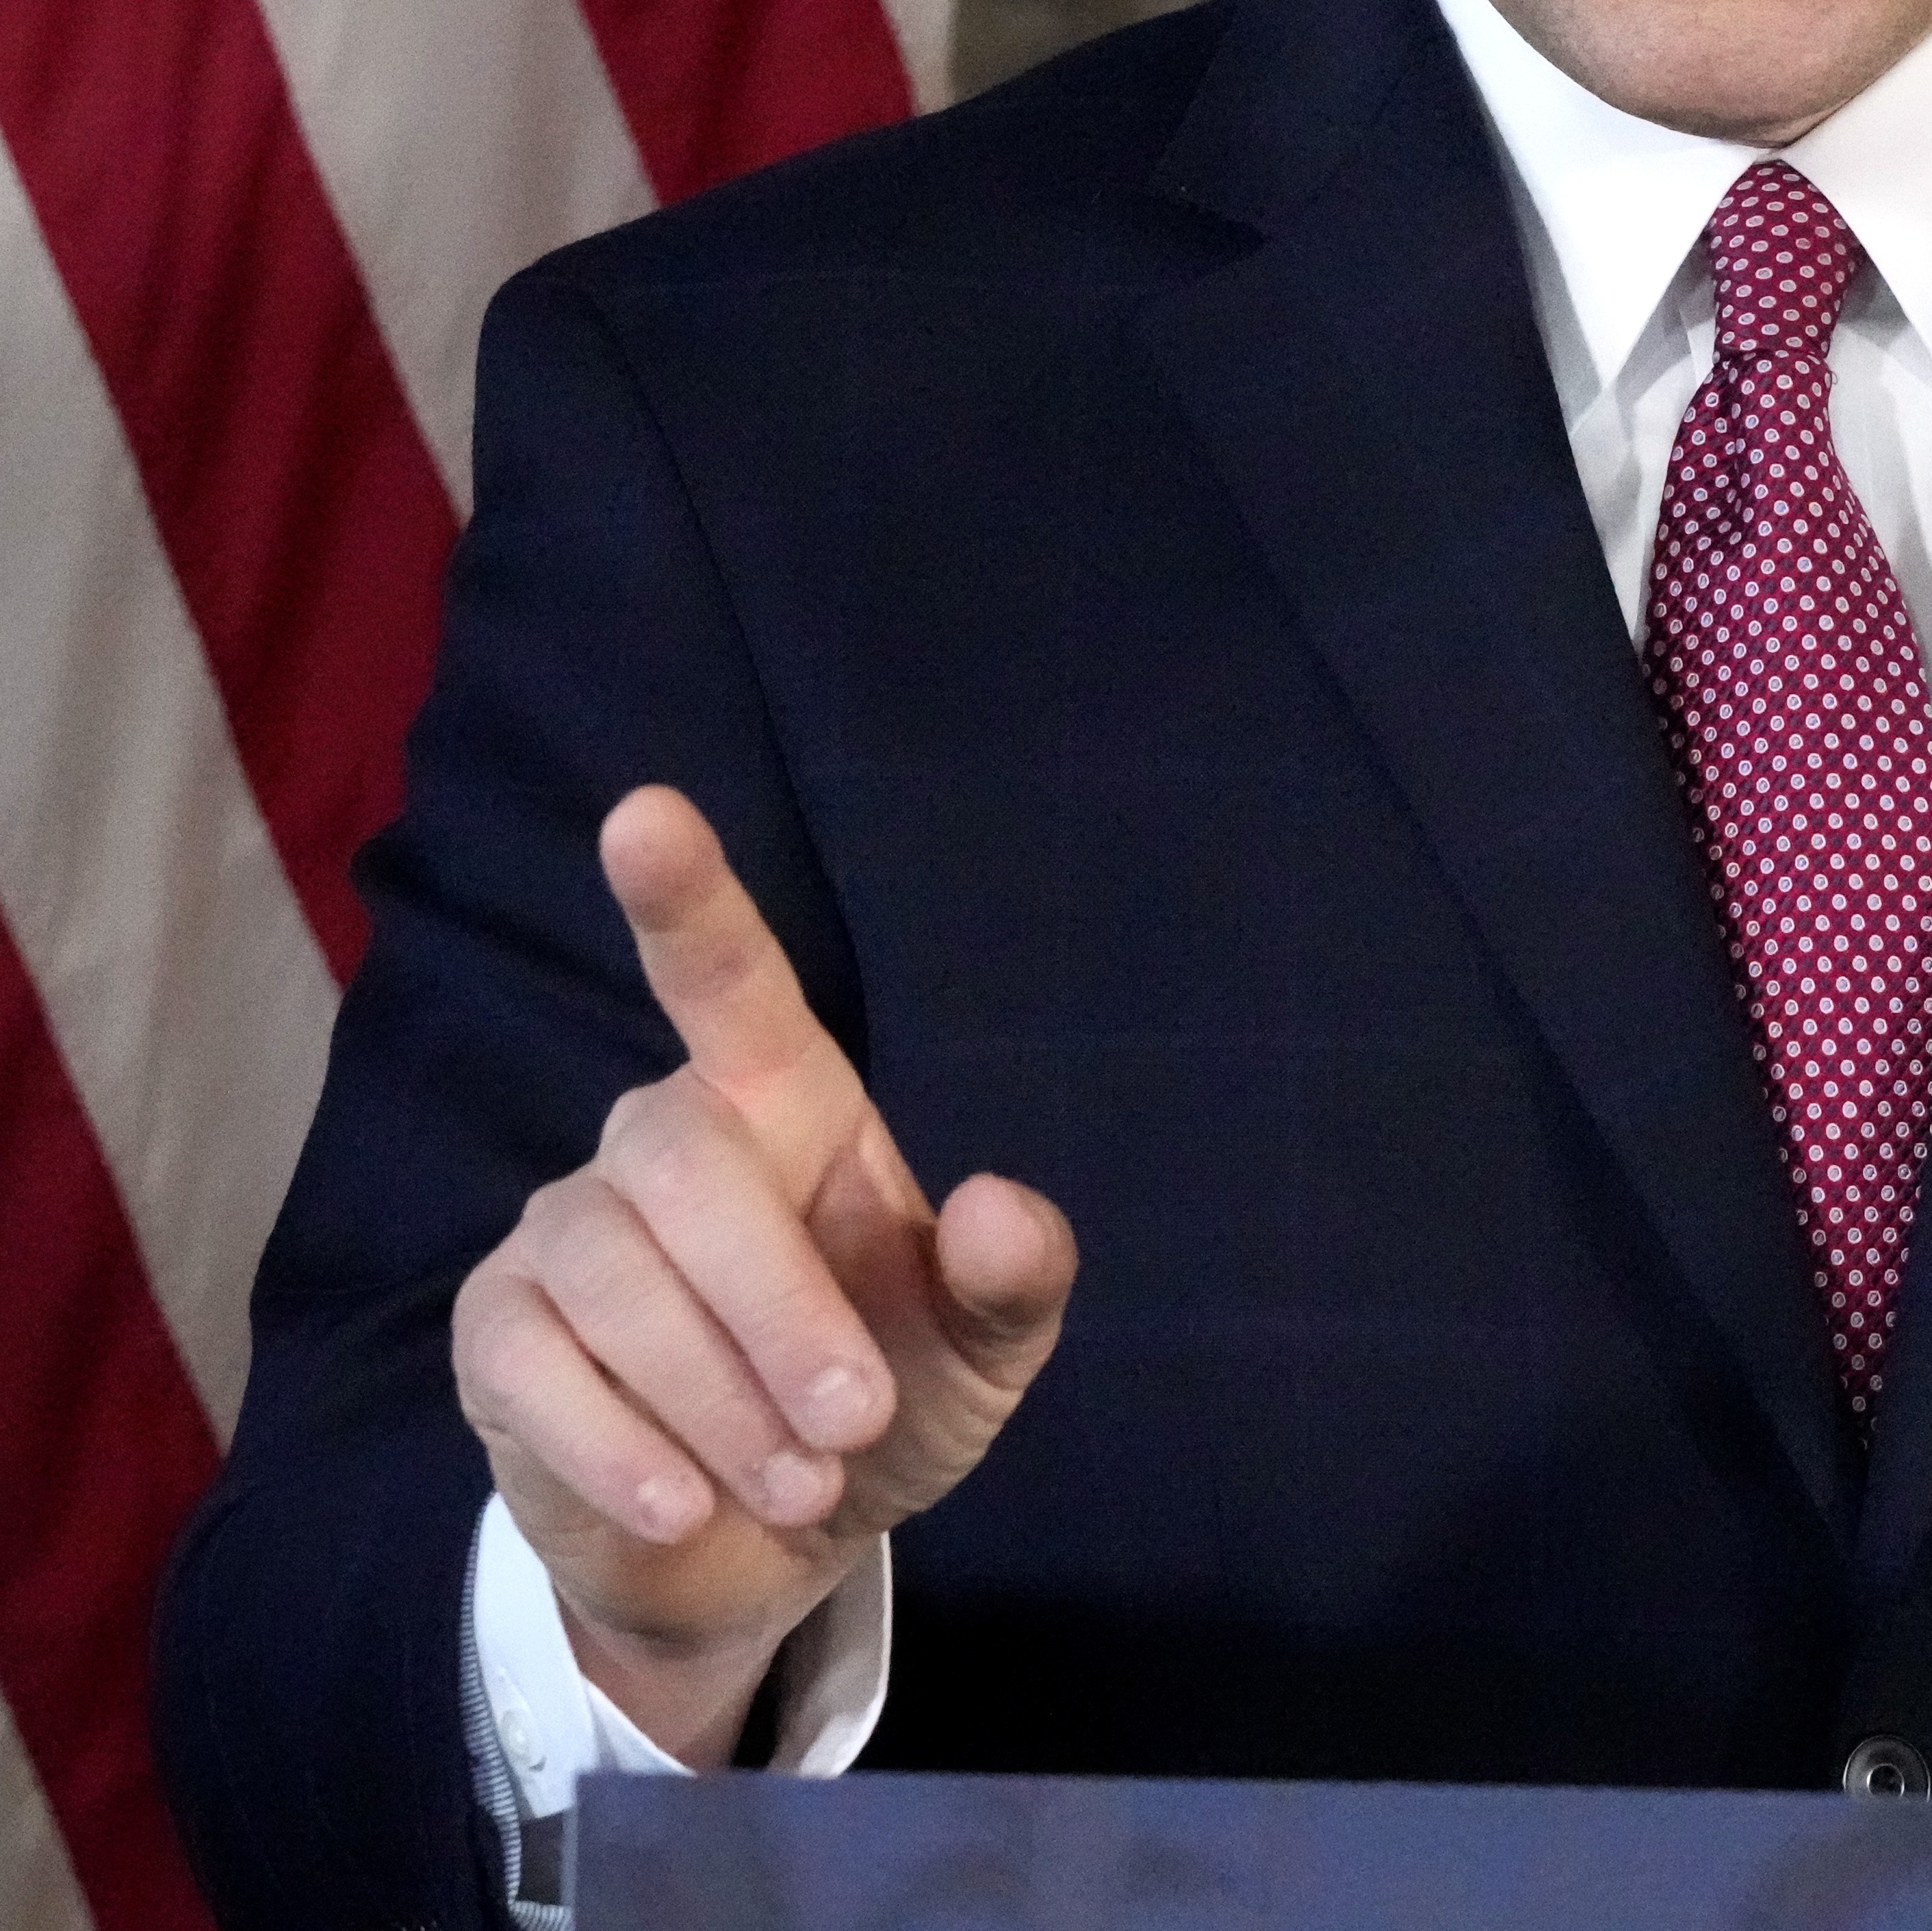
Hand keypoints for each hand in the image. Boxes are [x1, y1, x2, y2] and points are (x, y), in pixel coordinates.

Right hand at [450, 786, 1075, 1766]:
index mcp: (784, 1106)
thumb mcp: (978, 1355)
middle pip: (688, 1170)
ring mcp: (561, 1232)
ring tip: (797, 1481)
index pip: (728, 980)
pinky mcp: (493, 1335)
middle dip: (778, 1310)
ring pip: (615, 1281)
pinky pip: (534, 1372)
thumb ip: (1011, 1282)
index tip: (644, 811)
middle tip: (851, 1422)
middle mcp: (659, 1142)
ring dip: (717, 1400)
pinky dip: (624, 1454)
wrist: (770, 1546)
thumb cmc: (880, 1405)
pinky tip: (687, 1508)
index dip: (686, 897)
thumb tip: (1000, 1205)